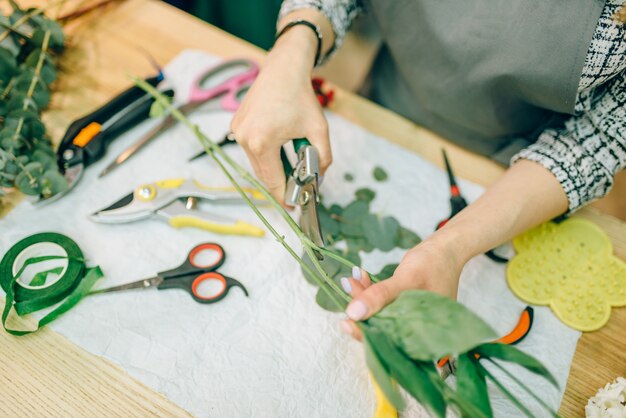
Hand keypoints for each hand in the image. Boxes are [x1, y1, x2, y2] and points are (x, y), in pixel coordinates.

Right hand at [231, 28, 331, 203]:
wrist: (283, 70)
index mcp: (263, 142)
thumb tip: (319, 180)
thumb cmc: (300, 97)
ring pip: (255, 163)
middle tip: (296, 187)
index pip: (272, 180)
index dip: (283, 196)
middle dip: (279, 182)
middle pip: (262, 174)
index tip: (292, 206)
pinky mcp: (236, 126)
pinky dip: (264, 154)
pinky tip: (279, 150)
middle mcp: (245, 138)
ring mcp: (237, 132)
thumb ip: (322, 159)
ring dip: (271, 168)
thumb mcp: (319, 130)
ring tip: (290, 167)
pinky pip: (250, 149)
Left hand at [339, 238, 463, 340]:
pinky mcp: (403, 307)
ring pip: (379, 314)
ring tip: (352, 280)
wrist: (446, 248)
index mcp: (424, 335)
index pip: (389, 342)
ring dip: (363, 298)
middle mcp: (416, 331)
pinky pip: (382, 304)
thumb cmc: (434, 264)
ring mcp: (409, 319)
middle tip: (349, 288)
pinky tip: (361, 277)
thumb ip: (380, 297)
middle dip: (362, 311)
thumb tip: (352, 314)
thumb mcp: (406, 280)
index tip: (346, 323)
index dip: (366, 334)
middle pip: (382, 328)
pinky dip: (371, 292)